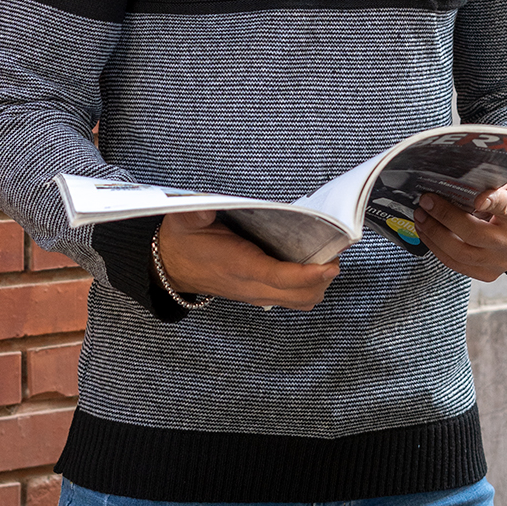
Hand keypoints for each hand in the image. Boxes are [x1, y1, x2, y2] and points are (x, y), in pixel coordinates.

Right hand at [156, 211, 339, 310]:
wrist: (169, 265)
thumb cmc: (182, 242)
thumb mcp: (184, 220)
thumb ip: (194, 212)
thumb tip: (202, 204)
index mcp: (238, 267)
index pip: (280, 277)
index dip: (308, 274)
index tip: (330, 264)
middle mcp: (251, 286)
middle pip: (299, 294)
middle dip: (322, 277)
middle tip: (337, 252)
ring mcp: (256, 293)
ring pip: (300, 301)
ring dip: (318, 285)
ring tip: (327, 259)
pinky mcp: (258, 293)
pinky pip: (292, 298)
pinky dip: (308, 287)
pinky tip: (312, 267)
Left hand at [413, 180, 506, 281]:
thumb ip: (488, 183)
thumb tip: (454, 178)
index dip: (491, 202)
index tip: (476, 198)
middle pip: (475, 234)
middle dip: (445, 217)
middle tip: (426, 202)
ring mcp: (501, 261)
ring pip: (461, 253)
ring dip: (434, 234)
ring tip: (420, 217)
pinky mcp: (488, 273)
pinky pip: (456, 264)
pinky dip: (436, 248)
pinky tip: (426, 232)